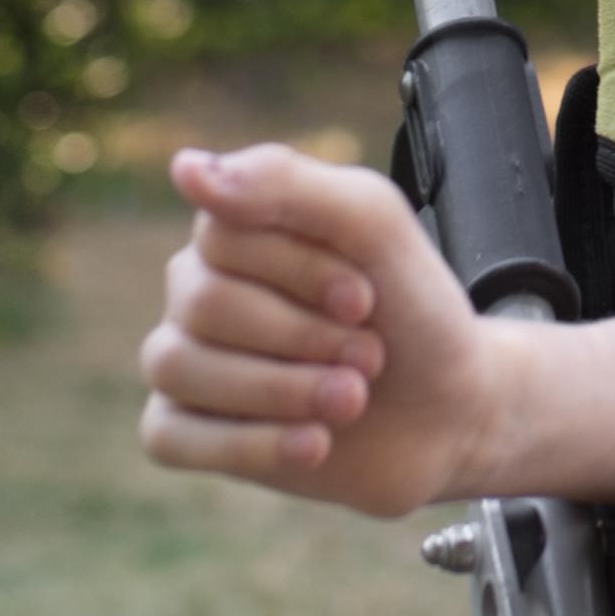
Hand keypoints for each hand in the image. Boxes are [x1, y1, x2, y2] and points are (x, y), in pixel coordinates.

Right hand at [137, 144, 515, 517]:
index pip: (223, 234)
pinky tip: (314, 445)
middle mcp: (197, 289)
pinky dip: (248, 444)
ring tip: (352, 400)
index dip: (303, 273)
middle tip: (369, 355)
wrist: (448, 410)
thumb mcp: (375, 225)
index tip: (366, 299)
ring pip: (176, 366)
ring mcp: (187, 360)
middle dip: (304, 337)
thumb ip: (287, 184)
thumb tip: (184, 170)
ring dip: (284, 390)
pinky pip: (166, 435)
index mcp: (234, 230)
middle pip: (203, 303)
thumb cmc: (410, 309)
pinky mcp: (187, 431)